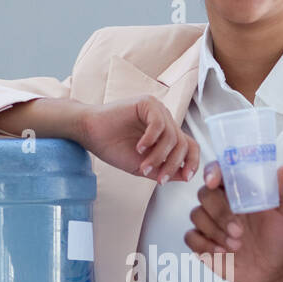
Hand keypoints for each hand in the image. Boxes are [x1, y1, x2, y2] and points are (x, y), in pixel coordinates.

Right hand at [79, 97, 199, 184]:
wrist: (90, 134)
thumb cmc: (113, 148)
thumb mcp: (143, 166)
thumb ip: (163, 170)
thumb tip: (185, 176)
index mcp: (166, 135)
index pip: (190, 146)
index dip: (192, 162)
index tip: (187, 178)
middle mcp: (165, 121)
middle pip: (183, 144)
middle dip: (172, 165)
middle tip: (159, 178)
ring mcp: (157, 111)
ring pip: (172, 136)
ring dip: (158, 156)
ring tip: (143, 165)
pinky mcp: (147, 103)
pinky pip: (158, 123)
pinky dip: (150, 139)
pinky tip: (139, 148)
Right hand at [185, 161, 282, 281]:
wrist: (274, 270)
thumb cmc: (282, 237)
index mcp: (239, 190)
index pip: (219, 170)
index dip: (212, 172)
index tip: (214, 181)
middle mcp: (222, 202)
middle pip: (204, 194)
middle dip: (220, 213)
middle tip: (239, 231)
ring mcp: (210, 222)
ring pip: (196, 215)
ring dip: (215, 232)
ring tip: (237, 246)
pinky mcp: (203, 241)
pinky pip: (190, 237)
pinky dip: (204, 245)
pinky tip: (223, 253)